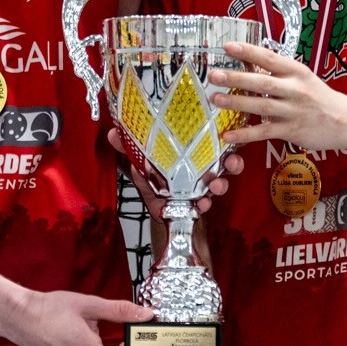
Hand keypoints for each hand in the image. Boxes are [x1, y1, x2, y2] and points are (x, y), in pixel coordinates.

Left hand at [108, 128, 242, 216]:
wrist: (159, 213)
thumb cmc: (154, 183)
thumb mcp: (142, 165)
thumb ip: (129, 150)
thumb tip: (113, 132)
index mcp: (191, 156)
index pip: (211, 142)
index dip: (224, 138)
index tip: (228, 134)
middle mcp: (202, 170)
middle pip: (226, 162)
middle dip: (233, 162)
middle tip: (233, 162)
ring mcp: (203, 188)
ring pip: (222, 183)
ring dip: (223, 184)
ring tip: (217, 185)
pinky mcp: (199, 204)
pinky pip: (207, 204)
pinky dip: (205, 204)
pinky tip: (201, 204)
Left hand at [209, 41, 346, 153]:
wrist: (346, 121)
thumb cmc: (320, 98)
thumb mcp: (303, 79)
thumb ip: (277, 73)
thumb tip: (247, 62)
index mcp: (297, 72)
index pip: (270, 58)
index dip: (248, 51)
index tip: (228, 46)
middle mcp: (295, 89)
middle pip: (262, 82)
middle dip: (236, 78)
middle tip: (214, 75)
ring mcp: (293, 111)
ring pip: (261, 106)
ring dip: (236, 103)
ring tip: (216, 99)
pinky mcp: (291, 131)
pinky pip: (264, 132)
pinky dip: (245, 134)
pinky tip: (228, 134)